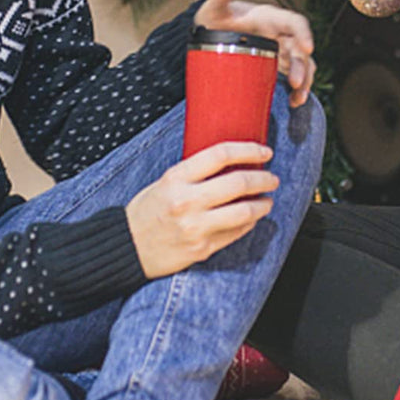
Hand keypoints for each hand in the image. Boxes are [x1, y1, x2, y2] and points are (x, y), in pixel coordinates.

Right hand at [126, 141, 278, 278]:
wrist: (127, 247)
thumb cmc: (147, 211)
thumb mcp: (165, 182)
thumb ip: (195, 172)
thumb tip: (234, 163)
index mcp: (175, 178)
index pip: (221, 155)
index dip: (249, 150)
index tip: (264, 152)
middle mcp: (186, 201)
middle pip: (239, 183)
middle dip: (263, 178)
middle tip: (272, 178)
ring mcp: (196, 227)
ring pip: (244, 212)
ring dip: (262, 205)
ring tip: (267, 201)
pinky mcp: (202, 249)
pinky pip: (235, 233)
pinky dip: (249, 223)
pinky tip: (251, 218)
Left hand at [195, 0, 314, 107]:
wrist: (211, 35)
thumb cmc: (217, 20)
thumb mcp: (215, 9)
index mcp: (269, 18)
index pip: (293, 22)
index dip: (303, 33)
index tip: (307, 48)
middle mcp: (278, 34)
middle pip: (299, 49)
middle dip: (302, 66)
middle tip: (296, 82)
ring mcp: (278, 52)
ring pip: (301, 65)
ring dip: (304, 81)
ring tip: (298, 98)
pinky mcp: (275, 66)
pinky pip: (293, 78)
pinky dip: (296, 91)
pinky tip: (293, 103)